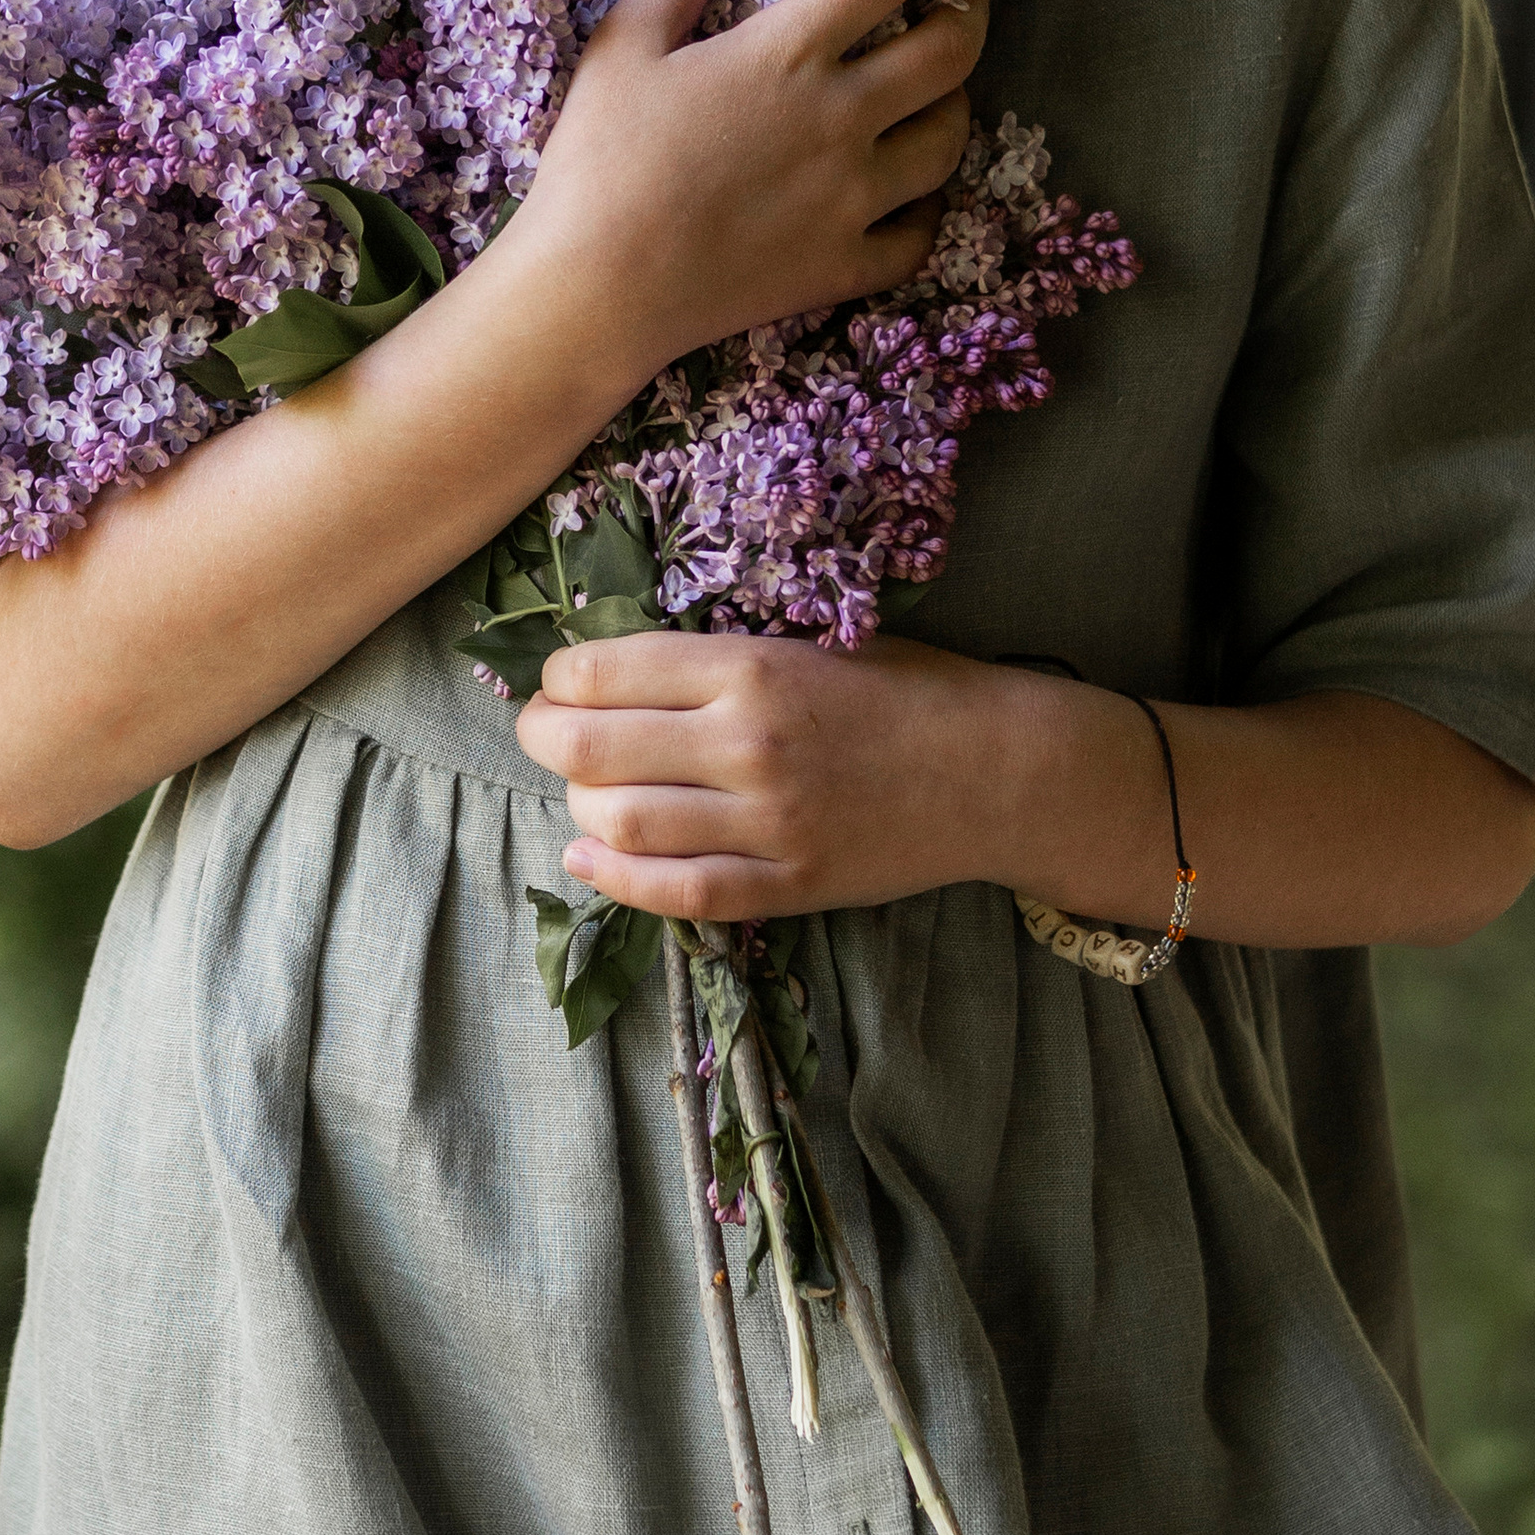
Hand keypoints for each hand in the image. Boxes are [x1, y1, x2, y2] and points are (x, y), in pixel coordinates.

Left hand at [511, 630, 1009, 921]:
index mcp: (748, 668)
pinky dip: (614, 876)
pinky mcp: (785, 886)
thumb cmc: (900, 689)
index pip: (599, 672)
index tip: (557, 681)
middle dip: (541, 735)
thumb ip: (714, 661)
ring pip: (616, 821)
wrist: (993, 770)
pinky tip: (589, 854)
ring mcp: (764, 825)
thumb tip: (608, 671)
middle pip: (586, 746)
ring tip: (584, 787)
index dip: (556, 677)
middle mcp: (745, 745)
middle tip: (541, 731)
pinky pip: (674, 891)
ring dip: (578, 801)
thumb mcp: (804, 642)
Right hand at [515, 0, 988, 376]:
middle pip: (949, 52)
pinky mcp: (845, 265)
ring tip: (943, 90)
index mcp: (790, 55)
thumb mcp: (624, 45)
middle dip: (969, 9)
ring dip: (956, 104)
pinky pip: (919, 235)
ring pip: (948, 142)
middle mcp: (843, 120)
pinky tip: (913, 196)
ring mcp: (854, 199)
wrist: (597, 291)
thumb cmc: (601, 159)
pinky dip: (928, 209)